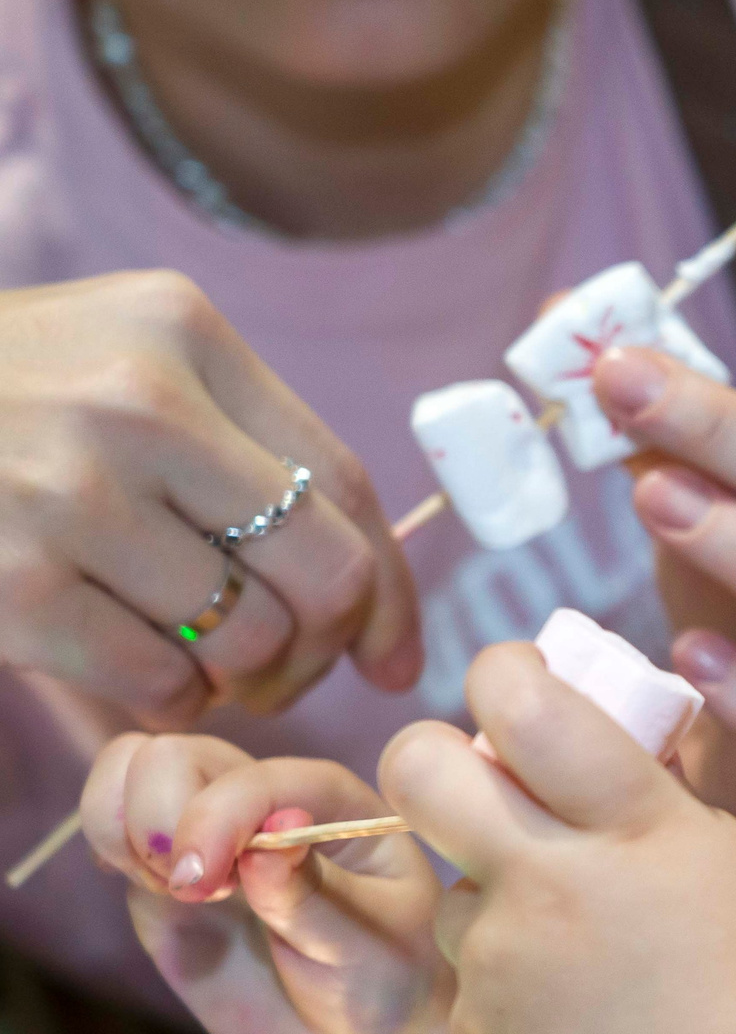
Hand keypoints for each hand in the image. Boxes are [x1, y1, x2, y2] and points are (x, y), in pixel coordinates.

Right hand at [0, 273, 420, 725]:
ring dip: (243, 680)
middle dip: (327, 645)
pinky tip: (139, 674)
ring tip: (203, 667)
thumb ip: (239, 442)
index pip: (345, 483)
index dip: (394, 590)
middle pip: (325, 572)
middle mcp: (138, 403)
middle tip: (289, 670)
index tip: (398, 654)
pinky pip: (163, 682)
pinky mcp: (11, 584)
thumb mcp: (121, 362)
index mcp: (182, 333)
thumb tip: (375, 590)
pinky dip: (171, 701)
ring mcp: (69, 494)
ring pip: (251, 638)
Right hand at [80, 732, 488, 1033]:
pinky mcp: (163, 870)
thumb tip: (267, 845)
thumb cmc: (385, 983)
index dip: (220, 814)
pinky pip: (111, 822)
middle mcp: (264, 801)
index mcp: (333, 804)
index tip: (204, 884)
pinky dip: (110, 846)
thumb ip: (312, 902)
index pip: (260, 777)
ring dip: (126, 826)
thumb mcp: (368, 951)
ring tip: (177, 893)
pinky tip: (160, 894)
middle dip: (160, 816)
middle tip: (196, 893)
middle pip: (175, 755)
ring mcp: (208, 830)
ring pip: (131, 768)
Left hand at [381, 642, 735, 1033]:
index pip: (524, 703)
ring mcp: (503, 967)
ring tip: (585, 956)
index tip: (520, 682)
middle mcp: (553, 885)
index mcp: (638, 827)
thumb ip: (661, 806)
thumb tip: (587, 758)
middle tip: (473, 779)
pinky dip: (517, 990)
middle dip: (431, 754)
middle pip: (418, 770)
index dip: (505, 671)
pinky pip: (473, 982)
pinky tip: (587, 1024)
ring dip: (497, 899)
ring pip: (449, 891)